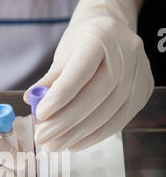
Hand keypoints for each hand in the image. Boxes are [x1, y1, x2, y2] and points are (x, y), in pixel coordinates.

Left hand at [24, 0, 153, 151]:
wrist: (113, 31)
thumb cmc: (84, 41)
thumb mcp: (64, 53)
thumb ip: (50, 78)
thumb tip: (32, 100)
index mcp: (102, 36)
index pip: (80, 71)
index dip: (60, 96)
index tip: (41, 116)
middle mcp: (126, 53)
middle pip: (95, 96)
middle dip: (65, 122)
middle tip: (43, 138)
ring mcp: (139, 73)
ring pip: (107, 113)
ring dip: (77, 134)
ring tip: (54, 145)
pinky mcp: (143, 91)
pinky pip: (118, 121)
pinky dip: (94, 136)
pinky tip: (74, 143)